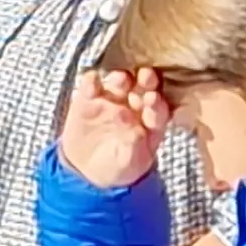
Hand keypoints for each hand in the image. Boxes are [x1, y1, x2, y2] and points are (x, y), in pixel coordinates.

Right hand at [57, 68, 170, 190]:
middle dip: (146, 81)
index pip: (158, 108)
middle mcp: (134, 105)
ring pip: (119, 83)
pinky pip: (90, 86)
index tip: (154, 99)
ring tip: (120, 78)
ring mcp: (112, 99)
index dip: (157, 103)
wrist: (87, 169)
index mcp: (151, 121)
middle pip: (143, 88)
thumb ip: (133, 147)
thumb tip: (135, 131)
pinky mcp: (89, 98)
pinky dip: (90, 81)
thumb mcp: (128, 163)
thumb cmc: (117, 166)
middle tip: (146, 75)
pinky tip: (91, 79)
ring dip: (121, 78)